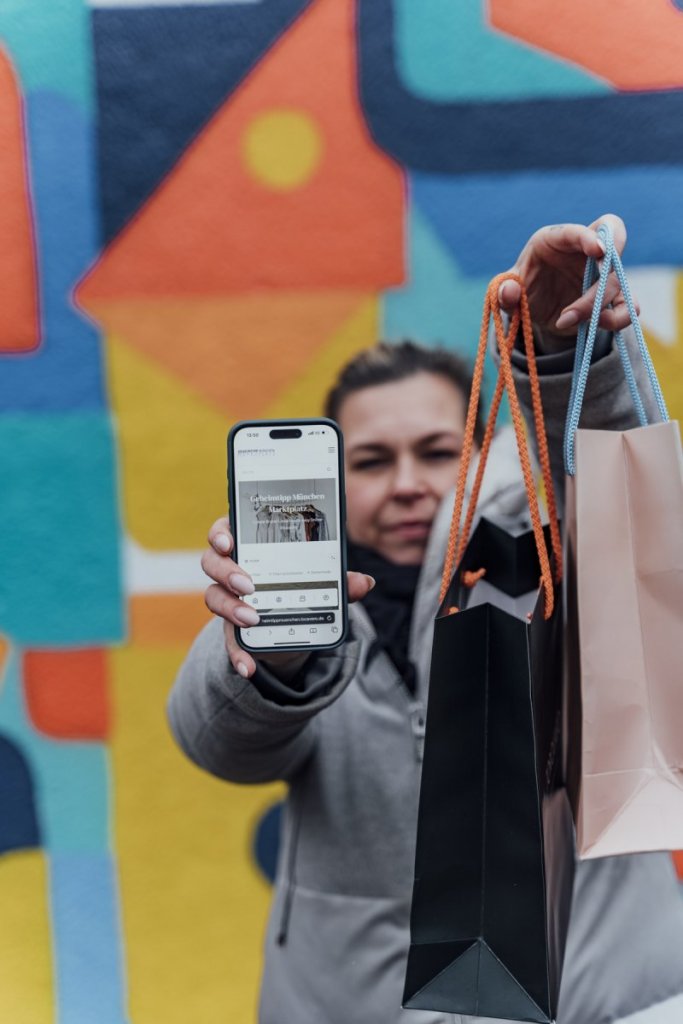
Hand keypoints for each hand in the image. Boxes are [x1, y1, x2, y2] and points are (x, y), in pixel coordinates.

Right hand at [202, 517, 374, 678]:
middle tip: (249, 584)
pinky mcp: (232, 629)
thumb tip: (365, 583)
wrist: (293, 627)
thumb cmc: (300, 588)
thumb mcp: (320, 583)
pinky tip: (248, 667)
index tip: (229, 541)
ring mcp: (228, 599)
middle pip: (212, 562)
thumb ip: (339, 581)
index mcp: (251, 546)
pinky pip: (228, 641)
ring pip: (213, 597)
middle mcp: (232, 570)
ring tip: (252, 619)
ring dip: (230, 608)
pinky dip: (238, 655)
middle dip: (227, 571)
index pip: (226, 531)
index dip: (221, 533)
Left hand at [497, 214, 638, 350]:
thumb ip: (503, 292)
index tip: (598, 251)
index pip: (578, 230)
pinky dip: (619, 317)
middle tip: (590, 296)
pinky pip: (628, 306)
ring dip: (596, 305)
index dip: (590, 237)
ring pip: (617, 282)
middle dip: (607, 269)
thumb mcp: (507, 292)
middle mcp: (583, 252)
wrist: (534, 311)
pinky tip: (598, 325)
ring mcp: (600, 274)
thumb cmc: (522, 290)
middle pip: (612, 248)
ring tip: (566, 320)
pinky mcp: (610, 298)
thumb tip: (510, 290)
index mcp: (556, 239)